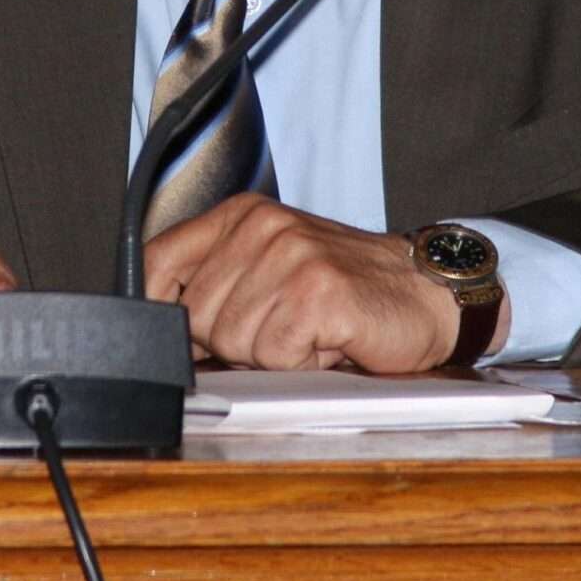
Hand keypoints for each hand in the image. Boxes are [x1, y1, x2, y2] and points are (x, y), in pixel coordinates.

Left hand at [142, 195, 506, 371]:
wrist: (427, 292)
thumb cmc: (348, 288)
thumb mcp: (272, 268)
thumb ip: (216, 285)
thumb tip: (160, 335)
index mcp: (241, 215)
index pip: (154, 262)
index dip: (155, 310)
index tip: (182, 335)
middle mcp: (261, 226)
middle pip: (192, 316)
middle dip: (229, 343)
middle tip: (279, 329)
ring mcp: (290, 255)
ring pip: (231, 342)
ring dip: (270, 355)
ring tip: (307, 332)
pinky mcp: (318, 292)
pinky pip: (275, 356)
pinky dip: (302, 364)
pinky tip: (328, 342)